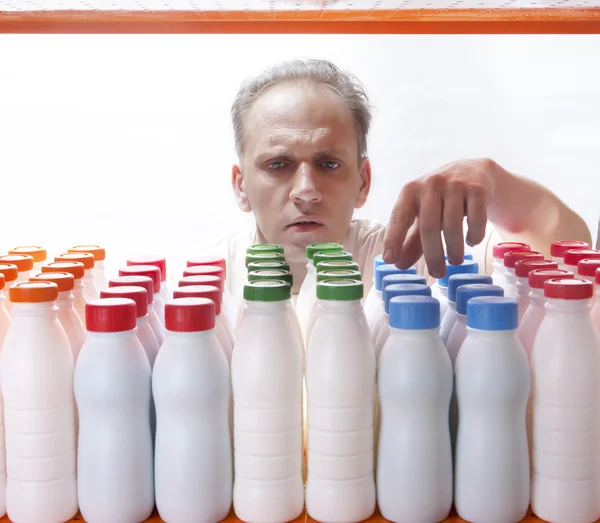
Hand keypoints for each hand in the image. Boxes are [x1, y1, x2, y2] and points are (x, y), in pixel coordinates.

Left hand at [382, 158, 496, 277]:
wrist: (473, 171)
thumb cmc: (440, 199)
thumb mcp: (422, 215)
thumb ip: (411, 240)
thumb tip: (399, 265)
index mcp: (410, 191)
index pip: (399, 217)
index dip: (393, 239)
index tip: (389, 259)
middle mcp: (431, 184)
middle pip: (429, 226)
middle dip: (433, 255)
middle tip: (437, 274)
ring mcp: (455, 184)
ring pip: (452, 225)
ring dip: (455, 249)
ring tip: (455, 261)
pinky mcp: (477, 188)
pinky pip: (476, 219)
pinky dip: (474, 236)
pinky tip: (471, 241)